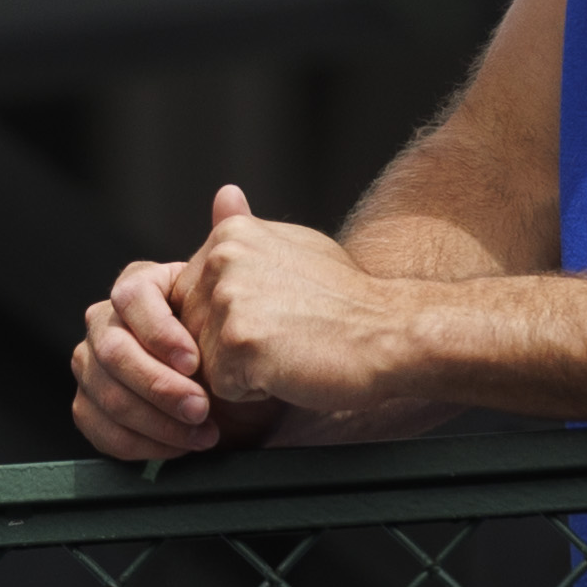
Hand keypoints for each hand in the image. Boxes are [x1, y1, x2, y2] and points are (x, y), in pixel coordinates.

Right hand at [70, 238, 270, 462]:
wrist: (258, 395)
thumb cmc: (253, 343)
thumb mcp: (251, 295)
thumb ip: (235, 245)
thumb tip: (230, 193)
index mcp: (139, 291)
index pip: (129, 296)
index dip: (157, 330)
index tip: (196, 361)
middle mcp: (106, 324)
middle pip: (110, 349)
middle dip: (156, 383)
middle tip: (202, 407)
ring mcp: (92, 366)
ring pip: (100, 390)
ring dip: (151, 418)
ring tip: (202, 434)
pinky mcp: (92, 407)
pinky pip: (94, 424)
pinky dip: (136, 442)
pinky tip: (178, 449)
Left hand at [178, 182, 439, 429]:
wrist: (397, 334)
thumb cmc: (349, 300)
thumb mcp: (298, 248)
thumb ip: (250, 234)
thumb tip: (223, 194)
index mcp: (229, 237)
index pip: (190, 297)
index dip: (230, 320)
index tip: (277, 314)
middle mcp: (222, 261)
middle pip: (189, 328)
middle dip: (229, 346)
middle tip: (287, 335)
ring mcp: (228, 300)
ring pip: (201, 359)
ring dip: (240, 370)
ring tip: (288, 350)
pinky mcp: (238, 343)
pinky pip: (222, 387)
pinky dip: (253, 392)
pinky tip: (290, 368)